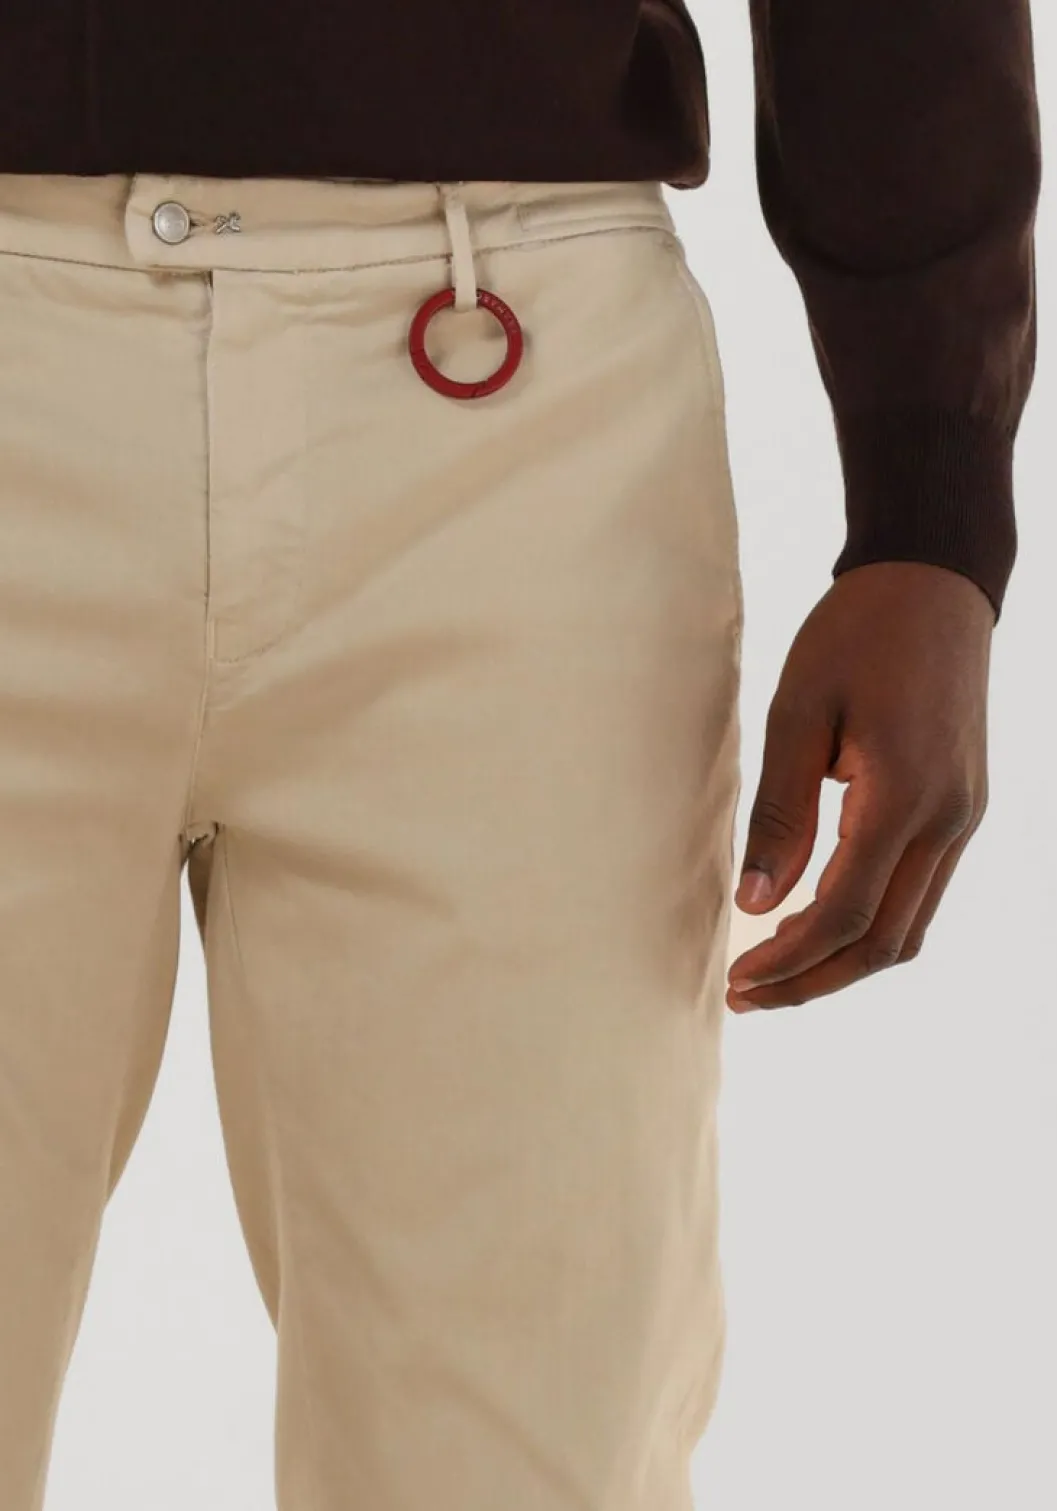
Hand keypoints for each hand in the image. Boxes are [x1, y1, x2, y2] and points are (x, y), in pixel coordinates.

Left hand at [726, 560, 993, 1011]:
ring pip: (910, 928)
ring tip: (776, 968)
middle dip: (815, 981)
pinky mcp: (961, 810)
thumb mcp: (797, 712)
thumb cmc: (856, 635)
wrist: (933, 583)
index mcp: (904, 794)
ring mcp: (963, 818)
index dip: (790, 959)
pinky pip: (920, 894)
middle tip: (748, 998)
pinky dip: (870, 925)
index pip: (846, 912)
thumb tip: (755, 901)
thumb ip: (781, 813)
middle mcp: (947, 819)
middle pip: (886, 942)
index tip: (738, 981)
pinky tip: (818, 923)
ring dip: (844, 961)